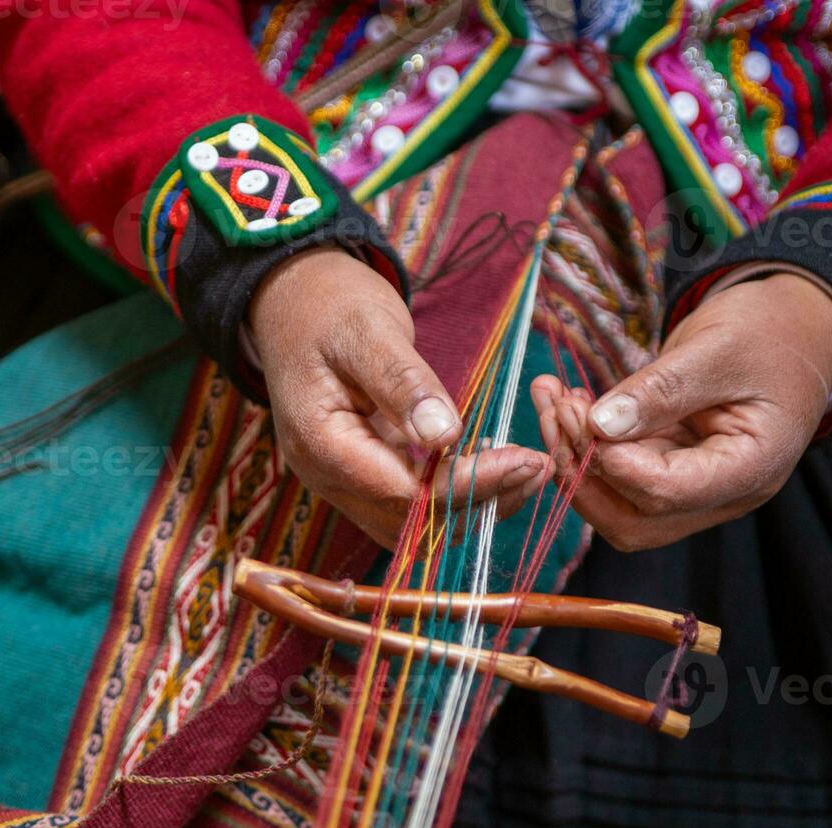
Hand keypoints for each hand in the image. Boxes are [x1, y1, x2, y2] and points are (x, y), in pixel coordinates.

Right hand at [250, 247, 549, 546]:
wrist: (291, 297)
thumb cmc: (328, 304)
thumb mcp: (368, 330)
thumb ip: (403, 384)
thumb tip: (446, 436)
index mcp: (320, 443)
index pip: (404, 493)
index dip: (469, 485)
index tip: (526, 458)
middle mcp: (326, 475)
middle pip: (411, 524)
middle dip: (479, 502)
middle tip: (540, 464)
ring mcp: (340, 479)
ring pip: (414, 526)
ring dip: (471, 506)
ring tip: (527, 469)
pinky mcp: (359, 472)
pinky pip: (409, 504)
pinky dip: (454, 494)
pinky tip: (492, 465)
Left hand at [532, 273, 831, 550]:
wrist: (792, 329)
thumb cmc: (769, 333)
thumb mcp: (718, 348)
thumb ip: (663, 389)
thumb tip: (601, 425)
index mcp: (750, 470)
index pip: (667, 493)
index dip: (613, 462)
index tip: (577, 411)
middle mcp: (720, 494)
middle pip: (634, 519)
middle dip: (582, 469)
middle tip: (555, 408)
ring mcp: (692, 488)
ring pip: (616, 505)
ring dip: (574, 458)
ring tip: (552, 399)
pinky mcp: (668, 470)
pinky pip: (616, 476)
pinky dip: (583, 445)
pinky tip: (564, 402)